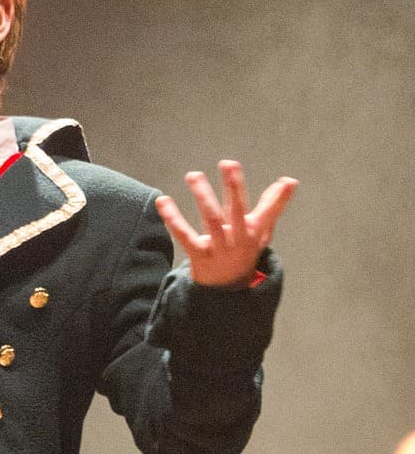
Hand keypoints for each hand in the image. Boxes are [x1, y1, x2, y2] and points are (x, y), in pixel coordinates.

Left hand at [154, 160, 296, 286]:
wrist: (227, 290)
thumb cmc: (244, 251)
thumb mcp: (260, 231)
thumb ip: (272, 205)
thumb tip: (289, 181)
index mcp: (253, 230)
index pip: (265, 210)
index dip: (273, 196)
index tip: (275, 177)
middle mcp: (238, 238)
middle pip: (236, 211)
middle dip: (233, 187)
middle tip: (227, 163)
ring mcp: (219, 248)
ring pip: (212, 219)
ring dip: (203, 195)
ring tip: (194, 174)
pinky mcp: (199, 256)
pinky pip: (185, 236)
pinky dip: (173, 219)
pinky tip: (163, 201)